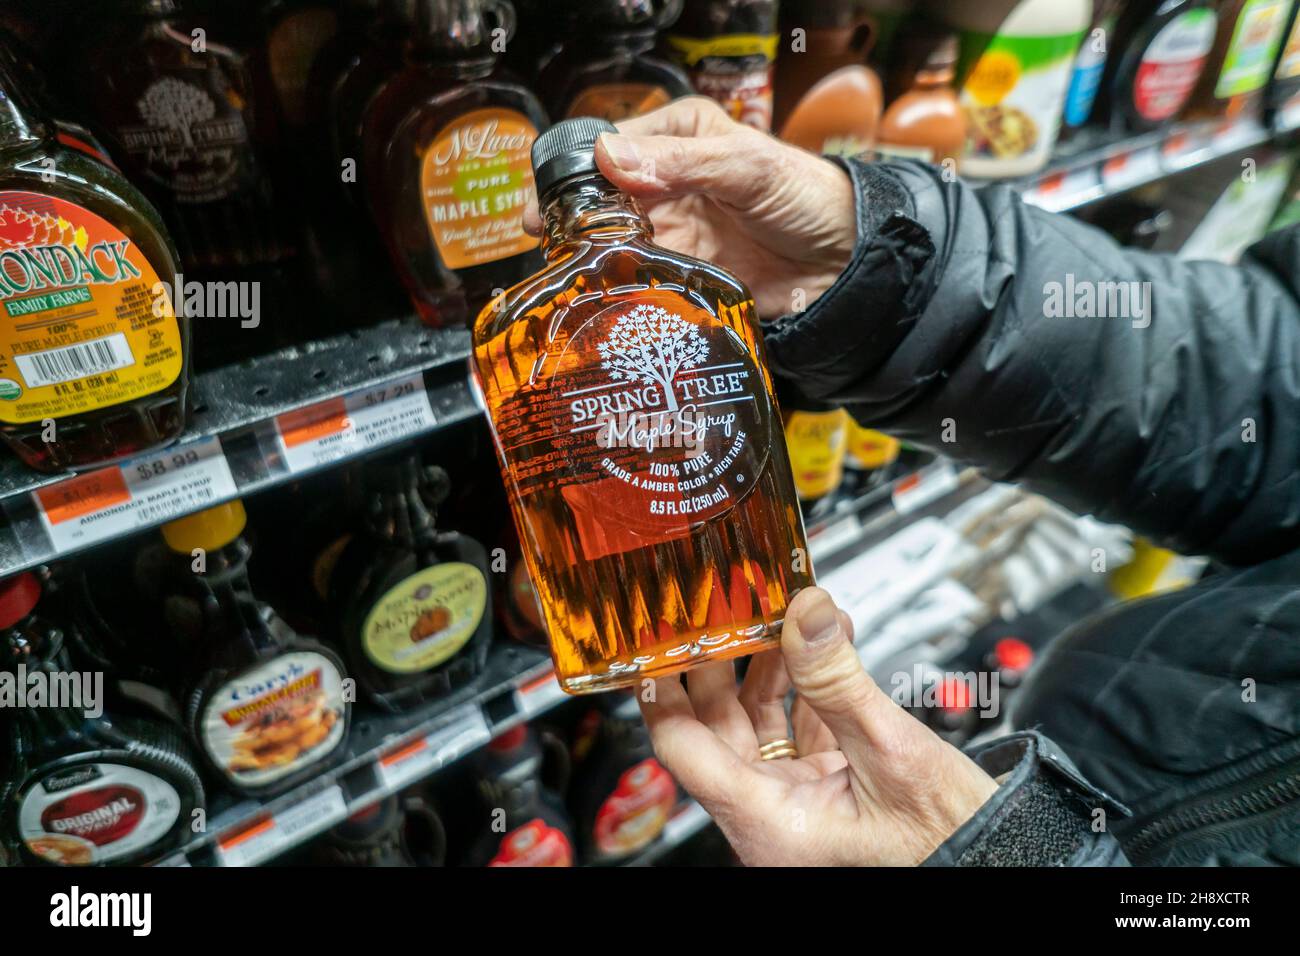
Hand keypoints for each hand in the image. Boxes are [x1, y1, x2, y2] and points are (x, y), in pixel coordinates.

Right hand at [526, 97, 856, 318]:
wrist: (843, 263)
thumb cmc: (806, 198)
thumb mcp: (746, 167)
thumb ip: (681, 164)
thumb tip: (612, 159)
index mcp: (678, 136)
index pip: (609, 146)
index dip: (575, 172)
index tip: (551, 203)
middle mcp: (665, 181)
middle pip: (599, 197)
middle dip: (572, 218)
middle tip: (546, 241)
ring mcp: (669, 229)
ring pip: (610, 240)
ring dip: (590, 256)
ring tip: (565, 273)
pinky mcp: (677, 272)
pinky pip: (635, 278)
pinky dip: (616, 287)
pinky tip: (598, 296)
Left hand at [639, 587, 998, 865]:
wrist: (1006, 861)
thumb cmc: (950, 841)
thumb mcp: (891, 751)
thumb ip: (838, 680)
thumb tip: (804, 612)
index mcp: (767, 823)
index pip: (682, 747)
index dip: (661, 688)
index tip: (653, 640)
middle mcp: (773, 817)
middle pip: (718, 727)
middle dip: (722, 661)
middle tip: (723, 607)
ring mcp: (799, 804)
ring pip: (760, 723)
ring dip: (773, 665)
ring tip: (787, 615)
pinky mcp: (829, 791)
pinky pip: (801, 730)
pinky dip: (809, 687)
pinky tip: (823, 645)